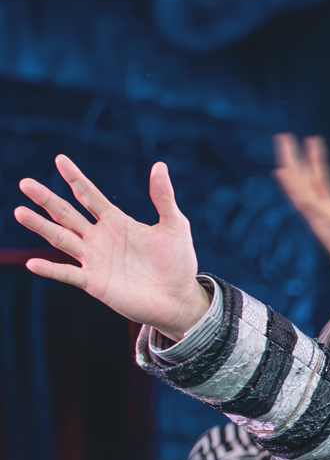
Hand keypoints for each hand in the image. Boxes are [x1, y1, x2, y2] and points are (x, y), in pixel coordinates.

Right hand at [15, 156, 208, 335]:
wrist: (180, 300)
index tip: (60, 159)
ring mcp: (94, 260)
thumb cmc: (178, 263)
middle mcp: (99, 238)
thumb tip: (160, 166)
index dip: (75, 178)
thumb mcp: (175, 226)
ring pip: (61, 238)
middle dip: (46, 198)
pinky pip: (68, 274)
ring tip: (19, 211)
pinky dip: (50, 270)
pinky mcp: (95, 283)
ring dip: (40, 226)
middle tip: (25, 183)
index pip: (89, 195)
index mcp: (115, 221)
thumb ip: (163, 197)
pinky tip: (32, 263)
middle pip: (67, 213)